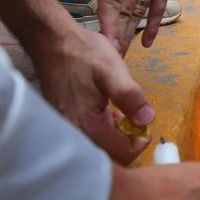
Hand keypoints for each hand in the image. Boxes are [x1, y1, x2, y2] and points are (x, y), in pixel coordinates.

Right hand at [34, 22, 155, 164]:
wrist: (52, 43)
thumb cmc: (81, 53)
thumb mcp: (112, 70)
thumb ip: (130, 96)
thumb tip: (147, 119)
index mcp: (86, 125)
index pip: (124, 154)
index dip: (140, 138)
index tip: (141, 118)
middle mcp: (73, 135)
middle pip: (111, 157)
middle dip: (126, 140)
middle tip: (129, 115)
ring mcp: (66, 131)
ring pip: (100, 150)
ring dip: (115, 136)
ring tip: (116, 111)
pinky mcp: (64, 126)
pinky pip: (88, 140)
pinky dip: (101, 131)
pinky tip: (102, 112)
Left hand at [74, 0, 175, 52]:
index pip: (112, 1)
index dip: (108, 25)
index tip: (105, 46)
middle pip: (127, 12)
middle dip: (118, 38)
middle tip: (109, 62)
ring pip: (141, 12)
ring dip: (131, 35)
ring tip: (122, 56)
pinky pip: (159, 4)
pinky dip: (153, 24)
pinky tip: (146, 41)